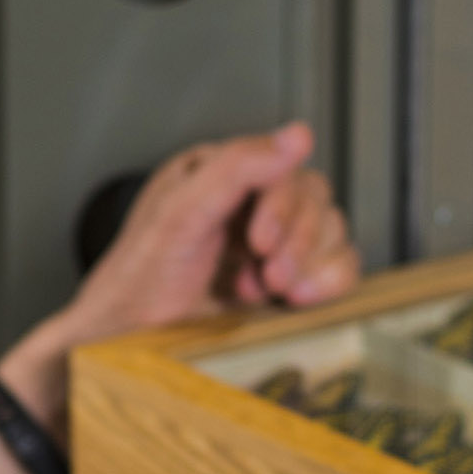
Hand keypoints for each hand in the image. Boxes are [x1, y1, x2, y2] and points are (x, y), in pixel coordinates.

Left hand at [0, 123, 358, 432]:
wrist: (132, 337)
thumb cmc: (142, 276)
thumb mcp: (179, 212)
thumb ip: (235, 168)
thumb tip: (298, 135)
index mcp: (219, 171)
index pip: (283, 168)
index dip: (282, 206)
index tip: (259, 243)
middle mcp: (248, 200)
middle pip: (314, 199)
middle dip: (297, 242)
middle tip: (269, 277)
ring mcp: (270, 240)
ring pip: (333, 230)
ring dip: (310, 264)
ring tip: (270, 290)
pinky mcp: (287, 277)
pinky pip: (340, 265)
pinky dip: (328, 282)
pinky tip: (293, 299)